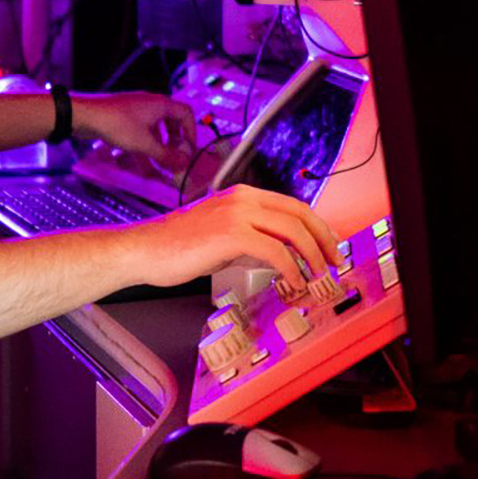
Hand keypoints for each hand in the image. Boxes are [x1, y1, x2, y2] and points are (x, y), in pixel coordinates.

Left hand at [75, 91, 197, 171]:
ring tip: (159, 167)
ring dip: (158, 148)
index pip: (186, 114)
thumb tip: (183, 164)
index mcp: (161, 105)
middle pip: (171, 122)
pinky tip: (141, 164)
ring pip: (154, 130)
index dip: (191, 132)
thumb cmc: (118, 125)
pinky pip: (140, 133)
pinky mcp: (124, 118)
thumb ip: (166, 155)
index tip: (189, 149)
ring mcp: (136, 111)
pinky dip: (144, 147)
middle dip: (174, 143)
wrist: (85, 116)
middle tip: (175, 158)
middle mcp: (151, 105)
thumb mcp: (144, 144)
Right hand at [110, 186, 340, 293]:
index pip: (293, 206)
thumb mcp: (220, 235)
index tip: (328, 246)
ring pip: (293, 230)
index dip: (317, 226)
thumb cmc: (176, 247)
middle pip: (300, 214)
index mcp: (243, 195)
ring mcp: (238, 213)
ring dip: (312, 255)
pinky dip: (291, 268)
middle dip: (324, 239)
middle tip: (333, 261)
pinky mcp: (231, 234)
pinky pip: (275, 251)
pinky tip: (294, 282)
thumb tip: (277, 255)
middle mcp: (244, 198)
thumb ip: (249, 238)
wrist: (144, 249)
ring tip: (318, 276)